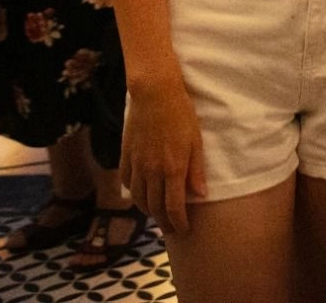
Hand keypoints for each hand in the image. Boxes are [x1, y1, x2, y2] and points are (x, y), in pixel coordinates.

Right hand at [121, 81, 205, 234]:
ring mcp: (136, 164)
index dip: (178, 223)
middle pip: (154, 207)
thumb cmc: (181, 114)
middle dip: (164, 222)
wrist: (154, 94)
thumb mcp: (195, 141)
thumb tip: (200, 195)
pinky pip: (128, 183)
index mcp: (172, 169)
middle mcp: (151, 171)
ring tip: (158, 214)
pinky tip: (142, 194)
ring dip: (148, 211)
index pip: (173, 207)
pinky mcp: (126, 156)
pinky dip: (135, 194)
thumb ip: (196, 171)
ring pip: (138, 199)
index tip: (183, 230)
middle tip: (172, 229)